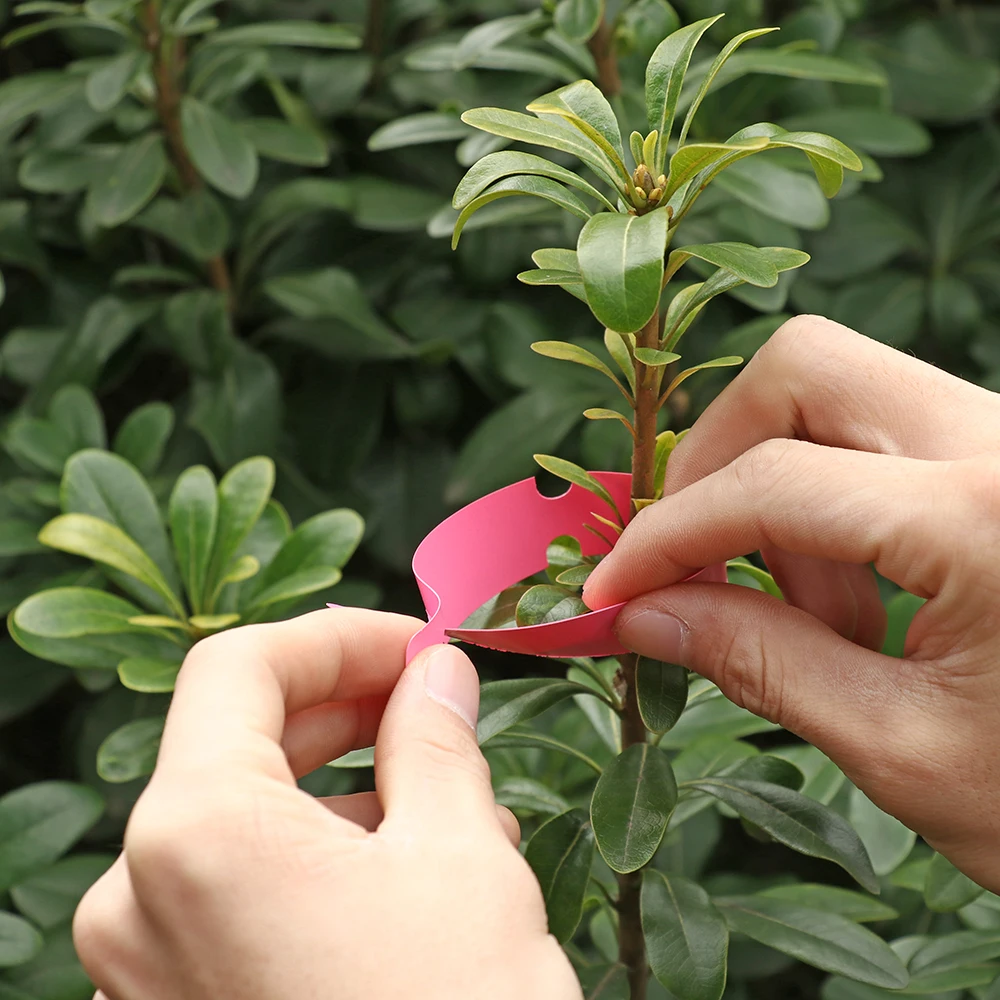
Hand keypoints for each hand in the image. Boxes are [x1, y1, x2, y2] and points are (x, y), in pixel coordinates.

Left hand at [74, 608, 581, 999]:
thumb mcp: (461, 856)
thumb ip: (435, 739)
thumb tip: (436, 672)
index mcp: (192, 836)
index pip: (241, 667)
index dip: (340, 640)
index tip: (421, 648)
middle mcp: (137, 902)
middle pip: (241, 745)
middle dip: (353, 715)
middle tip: (442, 710)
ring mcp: (147, 973)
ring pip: (252, 827)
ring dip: (354, 798)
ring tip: (463, 819)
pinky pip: (245, 901)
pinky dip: (325, 870)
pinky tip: (416, 889)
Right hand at [584, 315, 999, 892]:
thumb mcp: (908, 751)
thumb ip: (760, 664)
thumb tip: (642, 615)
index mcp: (988, 517)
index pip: (770, 483)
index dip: (666, 536)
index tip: (614, 590)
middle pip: (806, 368)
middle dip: (721, 460)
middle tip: (699, 563)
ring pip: (844, 395)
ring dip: (784, 494)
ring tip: (821, 621)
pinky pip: (888, 440)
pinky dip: (836, 504)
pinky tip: (866, 604)